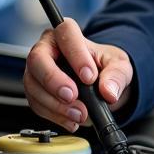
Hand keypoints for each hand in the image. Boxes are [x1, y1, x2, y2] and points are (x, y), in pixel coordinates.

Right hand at [22, 17, 132, 132]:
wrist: (98, 84)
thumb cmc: (104, 66)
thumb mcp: (119, 66)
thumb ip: (116, 76)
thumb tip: (108, 91)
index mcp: (67, 34)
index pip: (65, 33)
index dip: (75, 55)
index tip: (89, 77)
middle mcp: (47, 49)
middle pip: (37, 59)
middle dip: (54, 81)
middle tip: (72, 96)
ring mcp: (37, 71)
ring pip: (33, 85)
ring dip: (56, 104)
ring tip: (79, 113)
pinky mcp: (35, 91)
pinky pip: (36, 104)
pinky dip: (54, 115)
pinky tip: (71, 119)